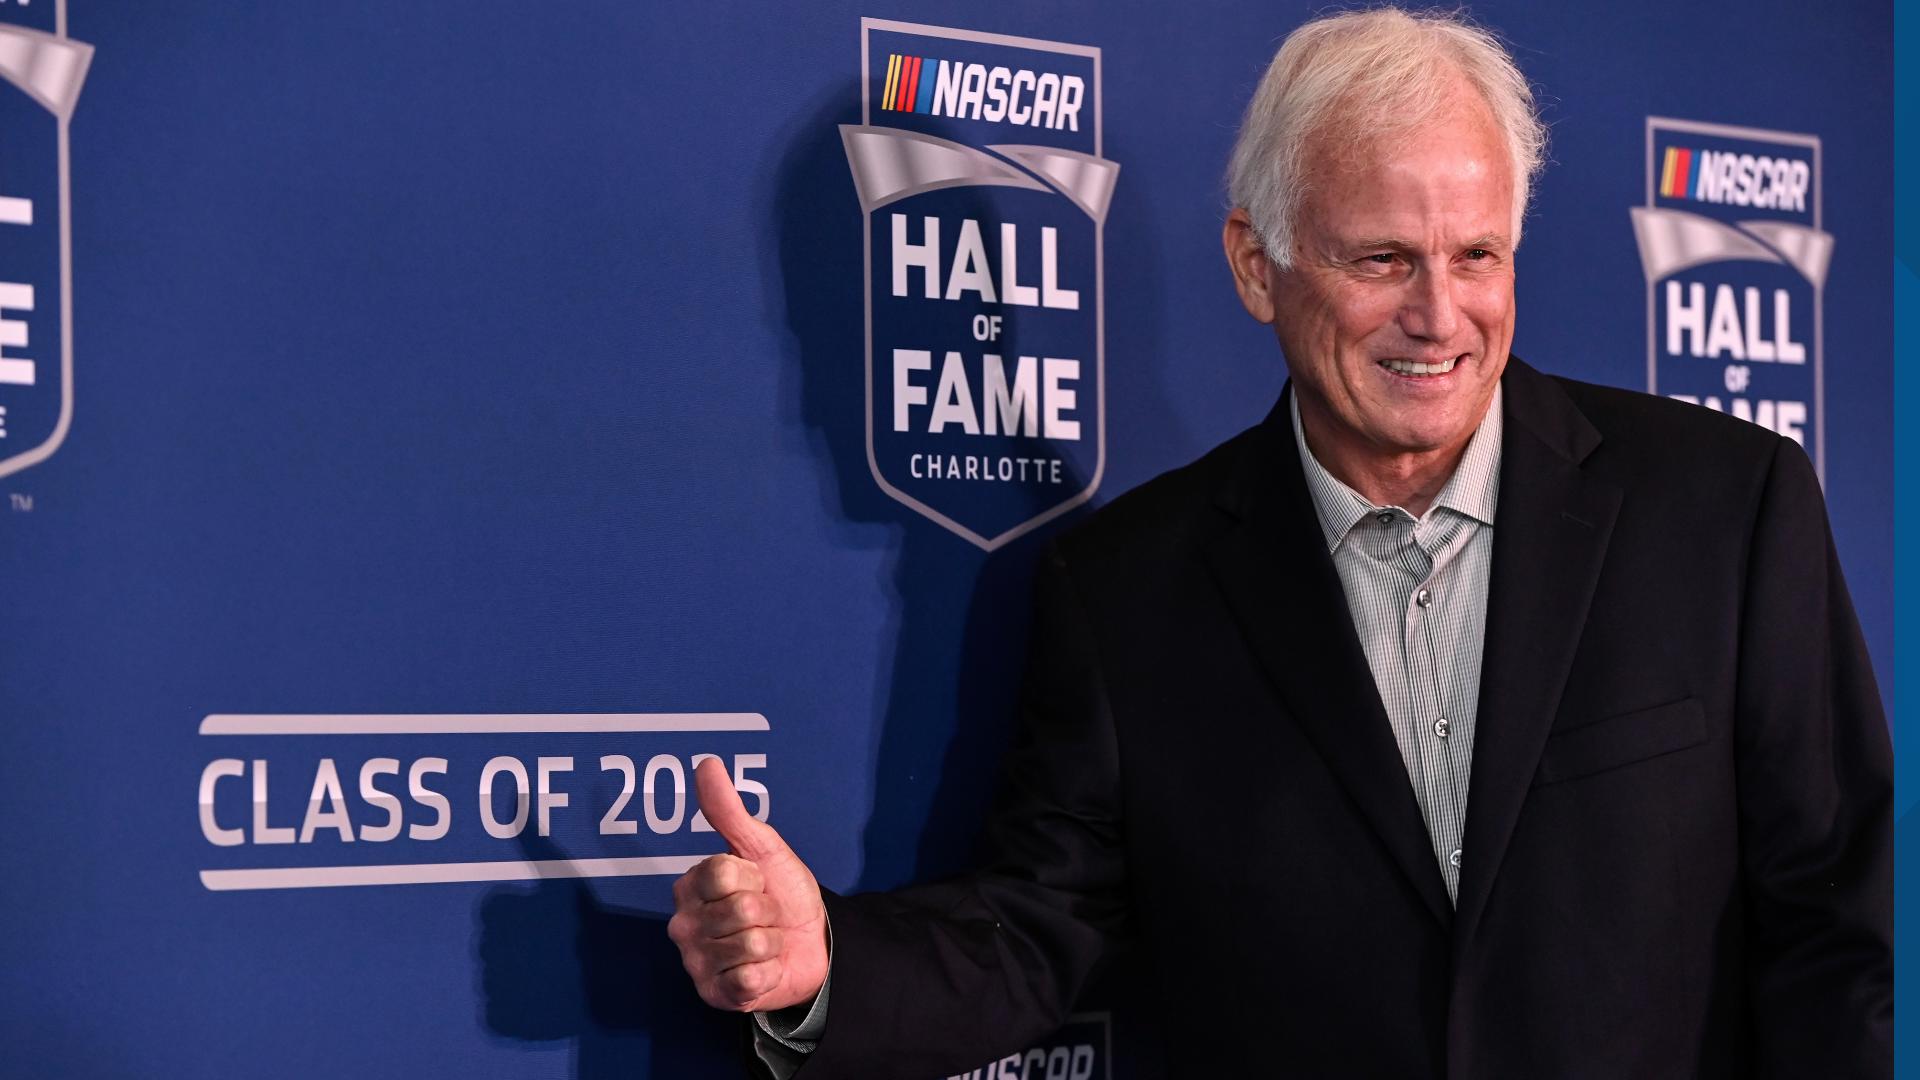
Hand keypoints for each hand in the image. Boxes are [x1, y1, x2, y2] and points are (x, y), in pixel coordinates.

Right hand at [668, 757, 829, 1012]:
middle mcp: (684, 924)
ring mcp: (696, 962)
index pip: (722, 873)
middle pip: (739, 909)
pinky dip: (768, 972)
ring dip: (772, 942)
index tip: (757, 880)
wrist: (813, 941)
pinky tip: (764, 969)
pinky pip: (748, 978)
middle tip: (767, 915)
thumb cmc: (783, 892)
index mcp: (691, 885)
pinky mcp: (715, 995)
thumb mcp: (763, 848)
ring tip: (767, 941)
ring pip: (748, 944)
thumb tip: (707, 764)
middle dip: (768, 910)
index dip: (753, 875)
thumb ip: (729, 811)